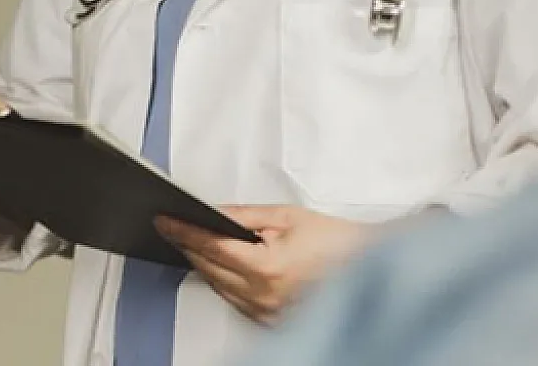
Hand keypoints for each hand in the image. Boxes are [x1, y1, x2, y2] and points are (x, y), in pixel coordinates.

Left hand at [155, 205, 381, 324]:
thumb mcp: (289, 217)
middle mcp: (264, 297)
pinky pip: (236, 301)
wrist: (373, 269)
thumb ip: (245, 216)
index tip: (164, 220)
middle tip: (172, 227)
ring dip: (204, 266)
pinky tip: (219, 266)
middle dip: (189, 246)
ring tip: (191, 242)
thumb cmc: (339, 242)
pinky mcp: (272, 323)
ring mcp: (267, 315)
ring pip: (219, 288)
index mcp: (268, 268)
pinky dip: (224, 283)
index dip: (183, 231)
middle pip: (209, 270)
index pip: (211, 247)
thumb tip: (213, 213)